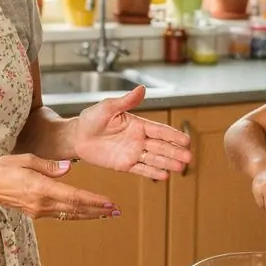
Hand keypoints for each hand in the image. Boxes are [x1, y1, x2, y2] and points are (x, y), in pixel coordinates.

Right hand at [0, 154, 117, 220]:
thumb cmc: (4, 168)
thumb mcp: (26, 159)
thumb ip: (48, 165)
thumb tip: (67, 168)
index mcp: (40, 189)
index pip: (73, 197)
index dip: (94, 202)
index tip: (109, 203)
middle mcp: (42, 203)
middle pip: (76, 209)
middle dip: (98, 211)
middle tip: (116, 211)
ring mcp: (39, 211)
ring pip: (70, 215)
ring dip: (90, 215)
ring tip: (107, 214)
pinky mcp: (36, 213)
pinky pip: (61, 215)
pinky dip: (76, 214)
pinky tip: (86, 212)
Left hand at [74, 87, 192, 179]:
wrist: (76, 137)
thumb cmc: (91, 119)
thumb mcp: (108, 107)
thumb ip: (126, 101)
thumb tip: (142, 89)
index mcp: (137, 124)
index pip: (159, 130)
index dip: (173, 135)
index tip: (186, 140)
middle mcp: (138, 139)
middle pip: (161, 147)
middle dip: (175, 152)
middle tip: (189, 158)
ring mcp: (132, 153)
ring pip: (154, 159)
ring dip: (168, 163)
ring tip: (181, 168)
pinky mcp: (124, 165)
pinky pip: (141, 169)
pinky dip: (152, 172)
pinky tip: (164, 176)